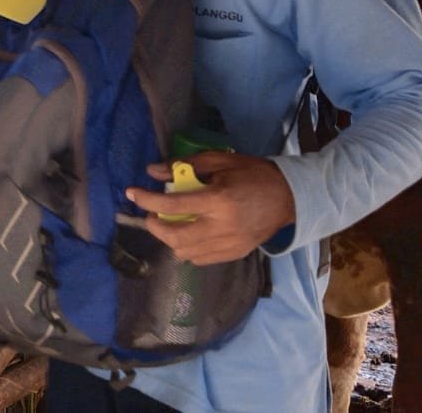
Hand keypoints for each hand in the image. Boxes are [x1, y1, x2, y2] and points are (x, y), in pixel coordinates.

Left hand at [127, 151, 295, 265]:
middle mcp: (222, 227)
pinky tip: (189, 234)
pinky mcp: (234, 254)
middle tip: (151, 214)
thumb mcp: (219, 162)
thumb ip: (185, 167)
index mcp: (219, 201)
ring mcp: (229, 245)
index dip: (147, 199)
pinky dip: (187, 248)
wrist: (289, 197)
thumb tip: (153, 172)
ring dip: (170, 238)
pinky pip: (200, 259)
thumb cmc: (253, 174)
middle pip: (175, 237)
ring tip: (169, 223)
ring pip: (185, 252)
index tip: (132, 192)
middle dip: (155, 226)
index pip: (173, 205)